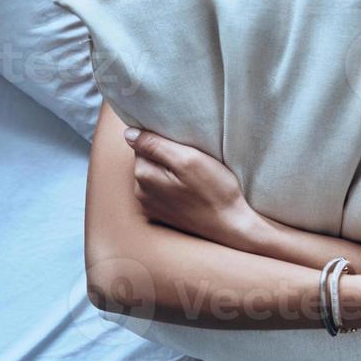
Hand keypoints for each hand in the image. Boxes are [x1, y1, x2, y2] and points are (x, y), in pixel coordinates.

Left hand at [123, 127, 257, 247]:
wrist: (231, 226)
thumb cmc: (214, 191)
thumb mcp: (188, 159)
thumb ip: (155, 144)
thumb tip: (129, 133)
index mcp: (144, 176)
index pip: (143, 144)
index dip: (164, 141)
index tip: (184, 147)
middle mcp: (141, 193)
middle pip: (148, 161)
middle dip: (166, 157)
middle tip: (192, 161)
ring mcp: (151, 207)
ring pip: (155, 176)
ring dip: (170, 172)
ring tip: (193, 176)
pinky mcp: (162, 215)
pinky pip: (162, 192)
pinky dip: (174, 187)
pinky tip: (191, 190)